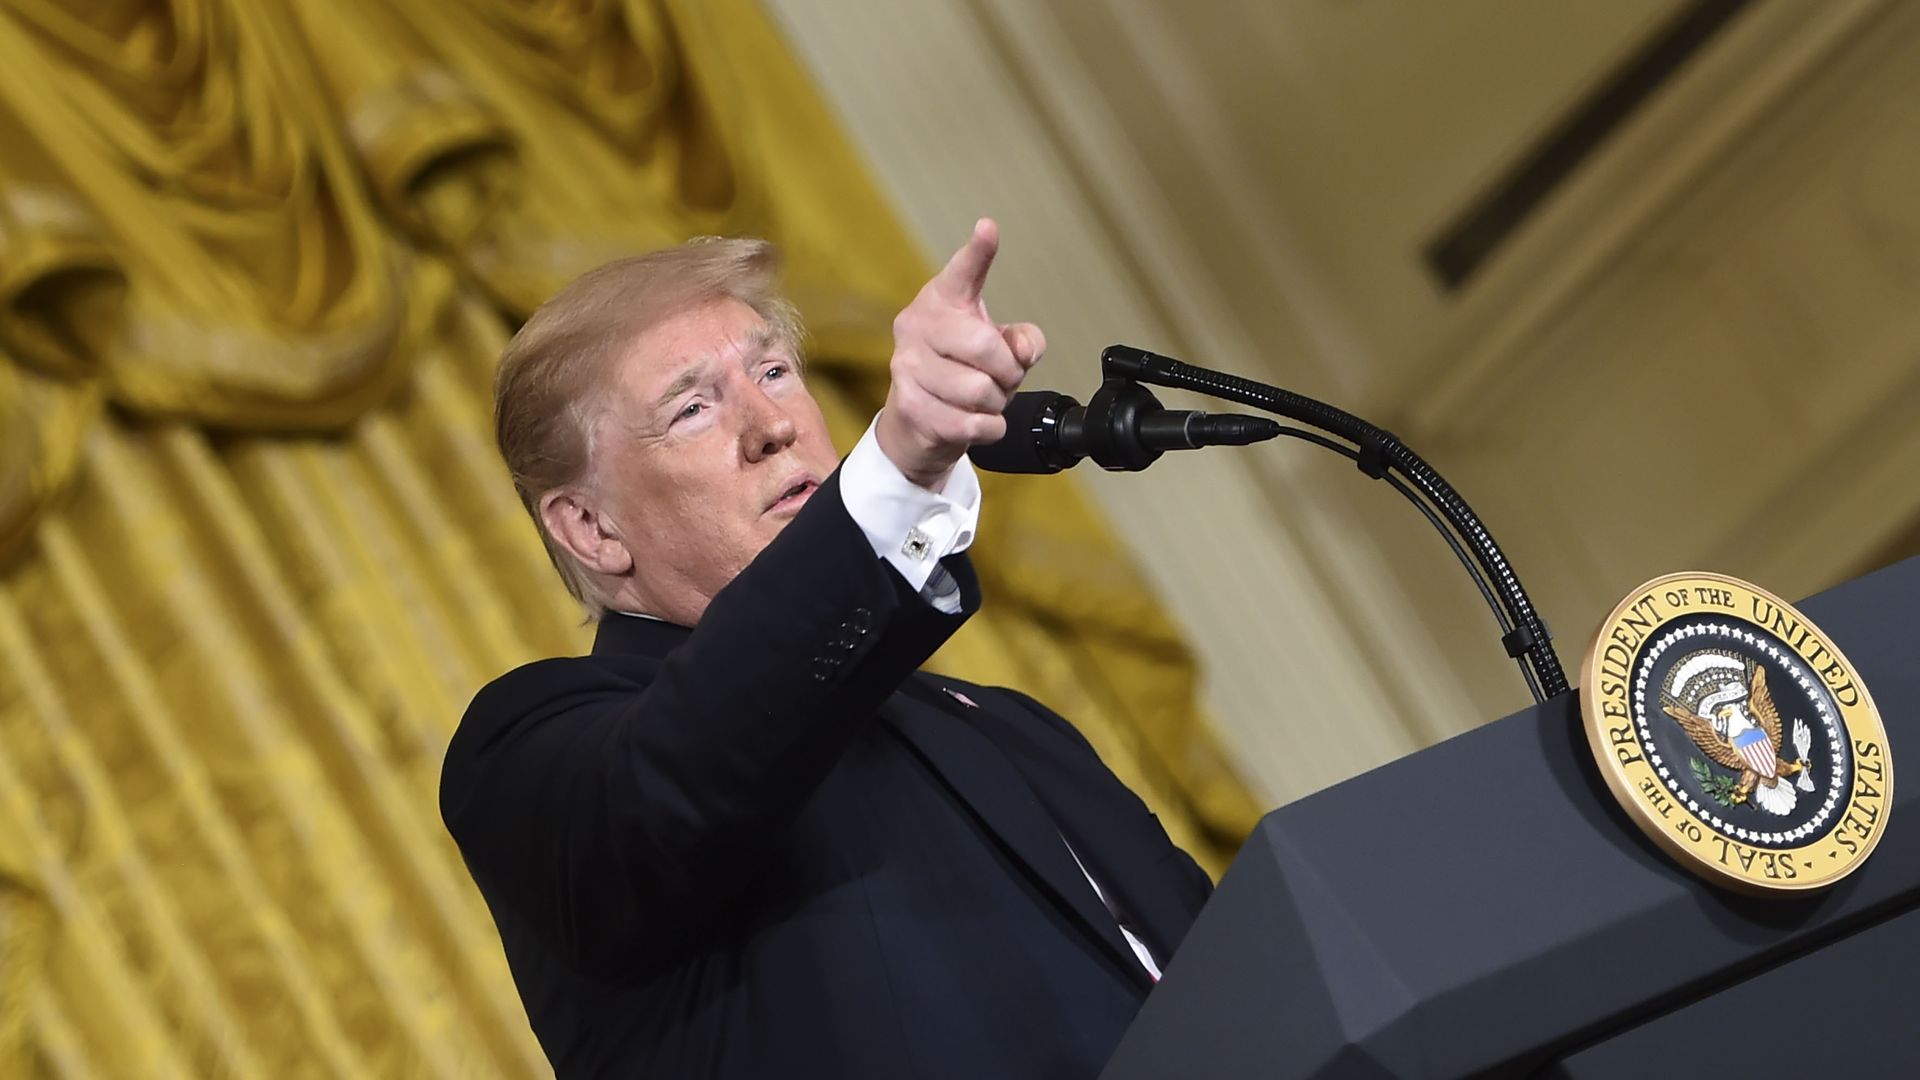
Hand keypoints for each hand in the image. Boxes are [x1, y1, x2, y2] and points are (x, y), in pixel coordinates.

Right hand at [876, 218, 1046, 488]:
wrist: (917, 425)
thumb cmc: (961, 374)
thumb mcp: (997, 349)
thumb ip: (1021, 341)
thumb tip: (1022, 351)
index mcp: (940, 301)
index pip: (962, 272)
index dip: (978, 252)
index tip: (989, 229)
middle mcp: (916, 326)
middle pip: (984, 345)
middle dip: (1008, 371)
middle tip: (1005, 379)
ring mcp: (907, 367)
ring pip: (979, 390)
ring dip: (996, 403)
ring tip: (984, 401)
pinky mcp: (911, 407)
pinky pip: (973, 423)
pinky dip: (989, 428)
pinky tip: (977, 422)